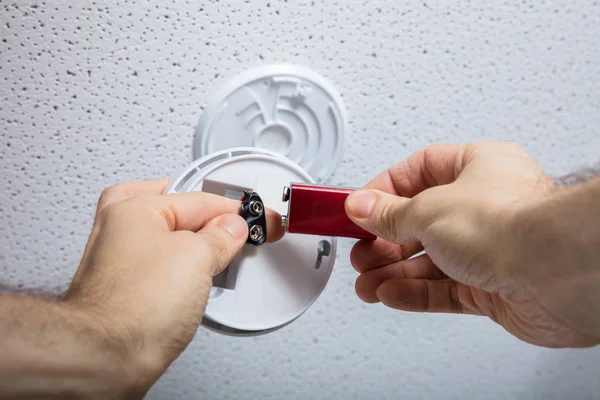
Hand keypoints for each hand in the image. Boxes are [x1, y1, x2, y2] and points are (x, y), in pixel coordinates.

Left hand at [60, 179, 283, 394]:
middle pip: (174, 213)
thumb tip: (233, 228)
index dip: (234, 210)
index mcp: (133, 209)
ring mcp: (118, 262)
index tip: (257, 219)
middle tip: (228, 231)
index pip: (197, 199)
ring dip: (191, 250)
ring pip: (165, 243)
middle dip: (205, 220)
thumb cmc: (133, 307)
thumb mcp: (197, 257)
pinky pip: (159, 271)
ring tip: (212, 264)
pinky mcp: (124, 292)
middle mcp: (118, 231)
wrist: (107, 357)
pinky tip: (191, 289)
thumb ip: (221, 236)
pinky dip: (179, 275)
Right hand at [345, 142, 599, 347]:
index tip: (359, 206)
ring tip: (366, 282)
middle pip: (420, 221)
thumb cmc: (512, 225)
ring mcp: (488, 249)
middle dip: (384, 239)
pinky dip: (413, 292)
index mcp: (476, 169)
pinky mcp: (491, 287)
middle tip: (361, 250)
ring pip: (429, 260)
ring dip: (392, 271)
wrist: (555, 274)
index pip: (418, 171)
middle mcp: (484, 207)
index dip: (384, 190)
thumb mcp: (429, 209)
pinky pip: (442, 289)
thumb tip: (362, 206)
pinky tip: (390, 293)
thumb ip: (390, 212)